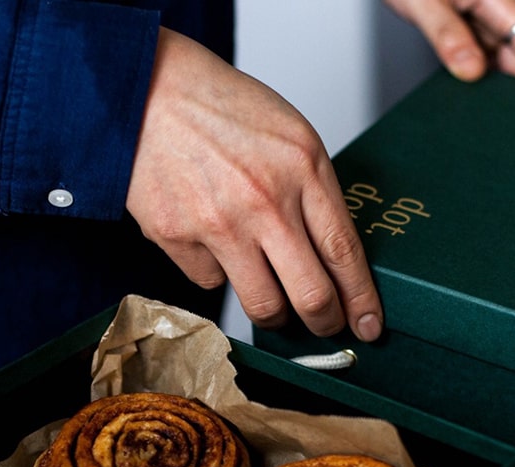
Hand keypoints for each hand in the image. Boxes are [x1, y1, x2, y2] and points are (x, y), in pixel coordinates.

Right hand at [125, 28, 383, 341]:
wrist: (146, 92)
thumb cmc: (220, 111)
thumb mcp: (288, 136)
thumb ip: (313, 192)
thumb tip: (331, 260)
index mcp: (303, 167)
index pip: (344, 252)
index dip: (360, 299)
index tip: (368, 325)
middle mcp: (265, 200)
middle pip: (311, 295)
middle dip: (325, 323)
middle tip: (326, 327)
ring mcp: (220, 224)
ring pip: (263, 306)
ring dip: (274, 314)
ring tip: (272, 298)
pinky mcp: (178, 240)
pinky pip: (212, 282)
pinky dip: (217, 270)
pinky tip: (208, 238)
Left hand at [383, 0, 514, 90]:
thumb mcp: (423, 1)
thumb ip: (445, 33)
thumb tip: (471, 71)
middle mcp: (493, 11)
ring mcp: (479, 23)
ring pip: (504, 63)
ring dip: (512, 94)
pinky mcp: (464, 32)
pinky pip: (481, 62)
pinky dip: (486, 86)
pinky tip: (486, 111)